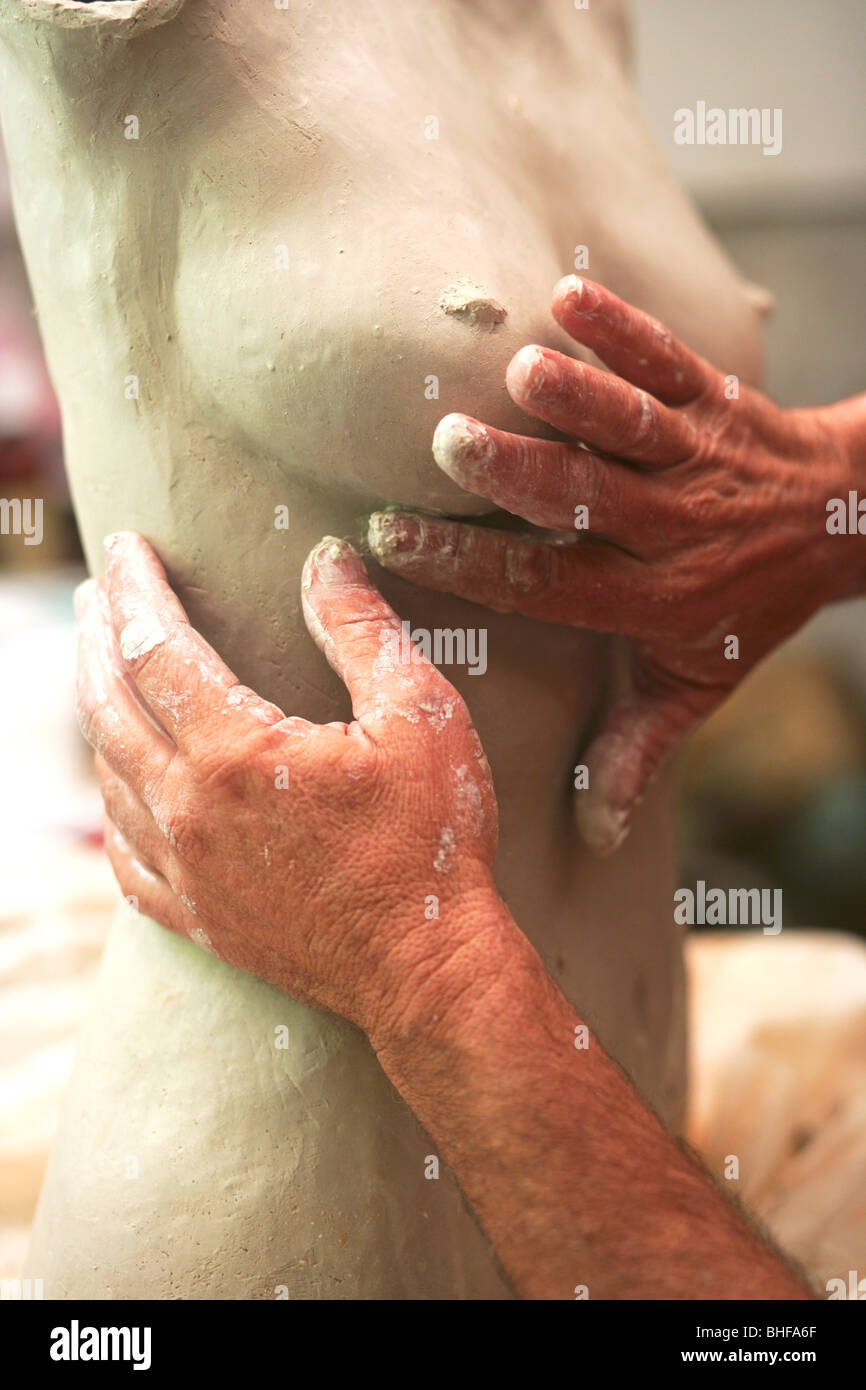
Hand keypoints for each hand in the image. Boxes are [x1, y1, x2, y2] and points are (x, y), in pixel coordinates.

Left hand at [75, 532, 501, 1043]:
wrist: (428, 970)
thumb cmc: (432, 841)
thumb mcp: (420, 716)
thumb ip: (362, 630)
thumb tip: (326, 558)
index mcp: (236, 752)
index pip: (157, 646)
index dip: (135, 589)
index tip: (125, 546)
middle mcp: (190, 809)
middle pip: (111, 704)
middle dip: (97, 637)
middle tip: (95, 591)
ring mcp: (186, 870)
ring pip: (108, 774)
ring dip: (96, 710)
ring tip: (99, 669)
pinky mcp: (196, 918)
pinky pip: (123, 854)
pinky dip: (109, 805)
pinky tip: (115, 788)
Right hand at [368, 275, 865, 851]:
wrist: (841, 521)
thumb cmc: (747, 606)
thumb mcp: (694, 684)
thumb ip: (638, 751)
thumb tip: (595, 836)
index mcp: (648, 599)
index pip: (545, 584)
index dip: (471, 563)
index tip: (395, 538)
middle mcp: (669, 530)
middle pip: (587, 500)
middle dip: (518, 473)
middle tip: (448, 445)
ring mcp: (694, 459)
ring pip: (632, 428)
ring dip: (580, 399)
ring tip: (519, 371)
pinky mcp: (714, 401)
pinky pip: (669, 361)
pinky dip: (624, 329)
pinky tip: (569, 296)